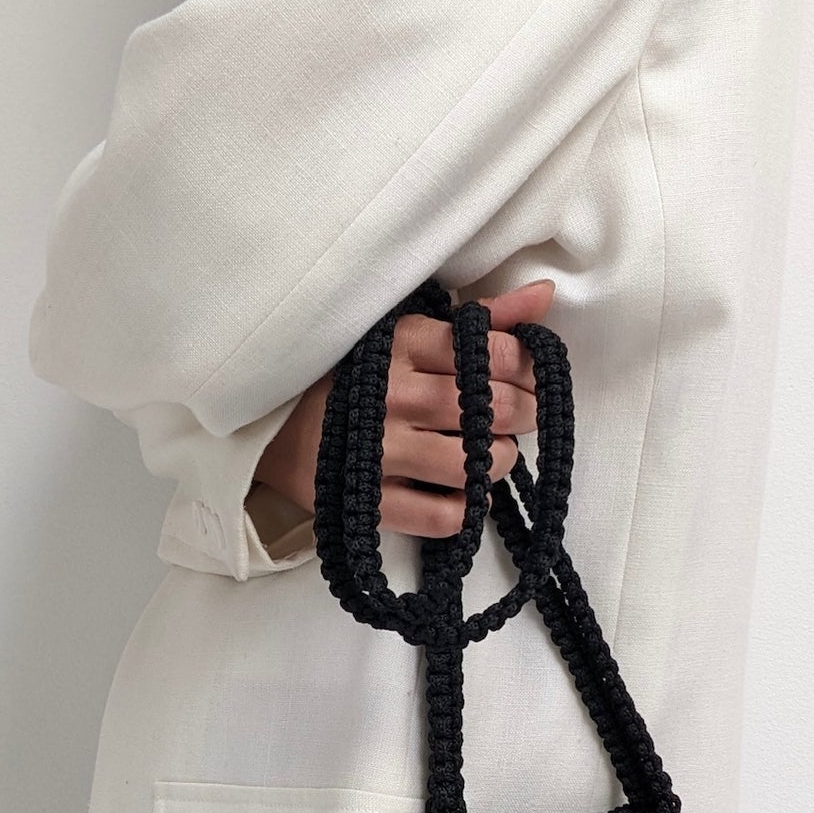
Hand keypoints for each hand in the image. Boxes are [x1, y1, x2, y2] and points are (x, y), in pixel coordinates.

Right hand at [252, 279, 555, 538]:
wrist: (270, 431)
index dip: (526, 369)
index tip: (523, 378)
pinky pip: (442, 516)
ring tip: (488, 455)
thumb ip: (480, 317)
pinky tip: (459, 490)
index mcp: (402, 344)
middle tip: (515, 417)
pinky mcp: (370, 502)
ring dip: (497, 462)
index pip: (492, 353)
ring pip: (474, 464)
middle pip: (491, 409)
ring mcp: (380, 452)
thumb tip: (544, 295)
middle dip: (522, 415)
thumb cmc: (355, 377)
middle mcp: (393, 396)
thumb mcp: (408, 334)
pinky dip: (464, 508)